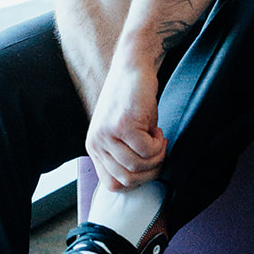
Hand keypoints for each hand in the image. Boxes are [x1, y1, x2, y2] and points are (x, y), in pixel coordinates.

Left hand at [85, 53, 167, 191]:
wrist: (132, 68)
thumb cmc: (132, 103)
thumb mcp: (121, 134)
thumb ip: (123, 155)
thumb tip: (140, 181)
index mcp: (94, 148)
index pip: (113, 185)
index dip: (137, 180)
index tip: (148, 165)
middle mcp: (96, 143)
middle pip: (127, 179)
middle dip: (151, 171)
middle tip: (158, 152)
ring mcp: (107, 134)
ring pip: (138, 166)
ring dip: (157, 156)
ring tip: (158, 138)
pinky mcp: (123, 124)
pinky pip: (147, 150)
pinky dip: (159, 144)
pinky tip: (156, 129)